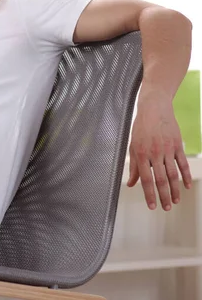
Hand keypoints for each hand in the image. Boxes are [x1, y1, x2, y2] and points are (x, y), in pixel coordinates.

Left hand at [127, 92, 191, 210]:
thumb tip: (130, 184)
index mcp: (140, 154)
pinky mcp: (177, 146)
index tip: (151, 206)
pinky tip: (186, 187)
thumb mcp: (132, 145)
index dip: (149, 194)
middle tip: (166, 208)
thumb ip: (132, 166)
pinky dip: (185, 176)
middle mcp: (154, 153)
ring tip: (175, 201)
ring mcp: (167, 150)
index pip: (145, 179)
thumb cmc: (141, 127)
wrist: (154, 109)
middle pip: (161, 179)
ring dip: (174, 190)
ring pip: (173, 174)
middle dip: (163, 196)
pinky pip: (182, 164)